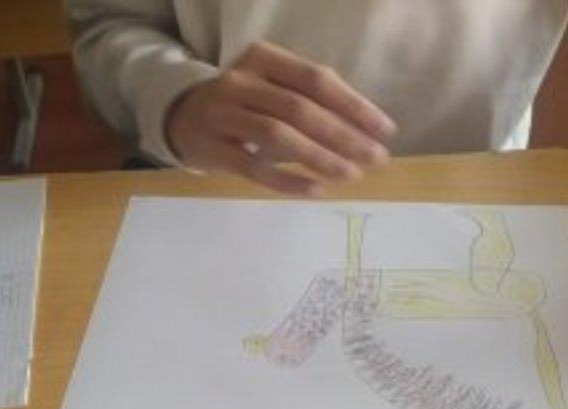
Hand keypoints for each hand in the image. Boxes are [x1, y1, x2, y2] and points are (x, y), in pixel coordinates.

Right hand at [165, 42, 395, 195]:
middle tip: (375, 159)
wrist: (182, 116)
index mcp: (264, 58)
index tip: (385, 131)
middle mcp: (241, 81)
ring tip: (351, 175)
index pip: (316, 80)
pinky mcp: (213, 148)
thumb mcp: (273, 87)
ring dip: (319, 158)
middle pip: (300, 109)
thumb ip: (311, 101)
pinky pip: (255, 167)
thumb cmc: (244, 104)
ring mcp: (223, 115)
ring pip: (278, 136)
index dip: (353, 105)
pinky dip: (288, 180)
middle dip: (343, 136)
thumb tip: (366, 131)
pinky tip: (316, 190)